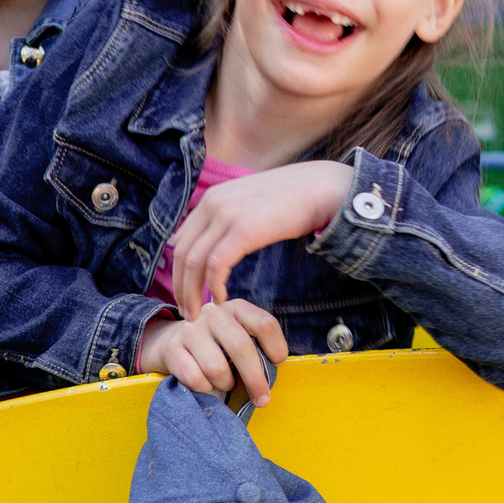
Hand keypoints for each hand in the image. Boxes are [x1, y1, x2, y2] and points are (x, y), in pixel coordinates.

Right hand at [135, 297, 288, 405]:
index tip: (277, 364)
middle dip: (255, 379)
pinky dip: (205, 389)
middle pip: (242, 348)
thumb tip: (272, 372)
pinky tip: (207, 384)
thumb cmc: (218, 345)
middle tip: (262, 399)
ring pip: (217, 368)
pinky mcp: (172, 348)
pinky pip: (195, 379)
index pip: (265, 325)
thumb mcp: (239, 335)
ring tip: (227, 384)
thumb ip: (256, 346)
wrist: (172, 341)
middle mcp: (214, 314)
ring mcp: (191, 330)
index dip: (276, 348)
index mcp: (237, 308)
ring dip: (226, 384)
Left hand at [164, 162, 356, 316]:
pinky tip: (221, 300)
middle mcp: (213, 202)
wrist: (323, 188)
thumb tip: (225, 242)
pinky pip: (216, 264)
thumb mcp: (253, 203)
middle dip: (180, 286)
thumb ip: (234, 218)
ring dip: (191, 292)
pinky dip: (213, 286)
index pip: (182, 239)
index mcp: (213, 197)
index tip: (188, 290)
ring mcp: (227, 215)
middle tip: (187, 310)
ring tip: (198, 314)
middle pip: (181, 252)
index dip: (179, 269)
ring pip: (193, 261)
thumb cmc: (295, 199)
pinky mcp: (243, 230)